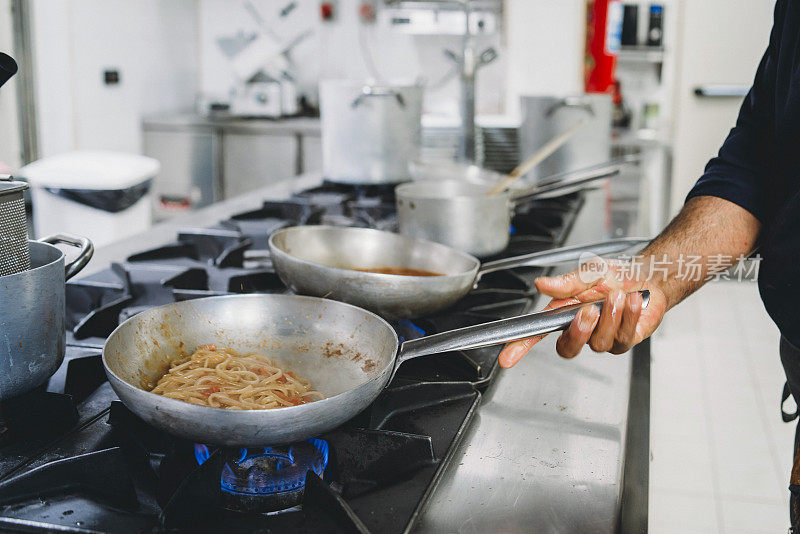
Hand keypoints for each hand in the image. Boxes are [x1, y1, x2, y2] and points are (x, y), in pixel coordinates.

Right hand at [498, 258, 668, 367]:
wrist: (646, 277)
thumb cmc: (614, 276)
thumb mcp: (588, 272)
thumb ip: (566, 282)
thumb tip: (541, 284)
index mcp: (563, 313)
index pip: (537, 333)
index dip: (520, 347)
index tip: (507, 358)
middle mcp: (580, 329)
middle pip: (567, 348)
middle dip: (578, 332)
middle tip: (589, 310)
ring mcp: (601, 339)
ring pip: (598, 342)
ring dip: (610, 316)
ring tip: (619, 295)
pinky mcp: (623, 342)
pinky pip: (622, 337)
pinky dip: (628, 316)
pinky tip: (633, 301)